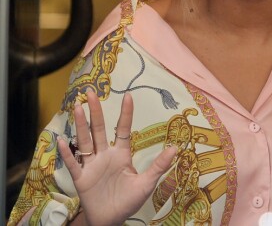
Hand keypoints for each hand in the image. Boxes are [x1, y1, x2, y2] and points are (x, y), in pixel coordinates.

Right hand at [58, 90, 176, 225]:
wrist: (110, 221)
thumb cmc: (128, 201)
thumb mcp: (146, 183)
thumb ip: (158, 166)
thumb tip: (175, 148)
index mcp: (121, 154)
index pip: (123, 129)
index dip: (126, 113)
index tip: (128, 95)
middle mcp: (105, 155)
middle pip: (100, 128)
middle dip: (96, 111)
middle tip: (90, 92)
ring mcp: (92, 165)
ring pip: (85, 140)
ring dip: (81, 125)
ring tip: (77, 107)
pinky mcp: (81, 179)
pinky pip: (73, 164)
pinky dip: (67, 153)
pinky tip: (62, 140)